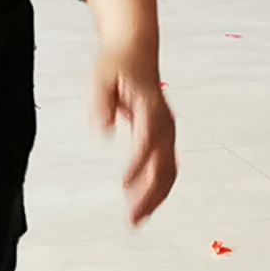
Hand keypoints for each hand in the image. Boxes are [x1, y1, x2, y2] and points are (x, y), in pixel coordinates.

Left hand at [82, 0, 176, 223]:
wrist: (136, 50)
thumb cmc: (116, 63)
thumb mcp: (101, 76)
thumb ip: (101, 103)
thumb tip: (102, 131)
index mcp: (149, 107)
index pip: (148, 140)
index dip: (138, 164)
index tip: (124, 185)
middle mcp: (163, 121)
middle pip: (165, 164)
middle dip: (151, 194)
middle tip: (133, 219)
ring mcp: (167, 130)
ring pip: (169, 170)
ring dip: (156, 197)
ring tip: (137, 220)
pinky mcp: (163, 136)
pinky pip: (166, 166)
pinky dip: (158, 187)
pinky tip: (142, 204)